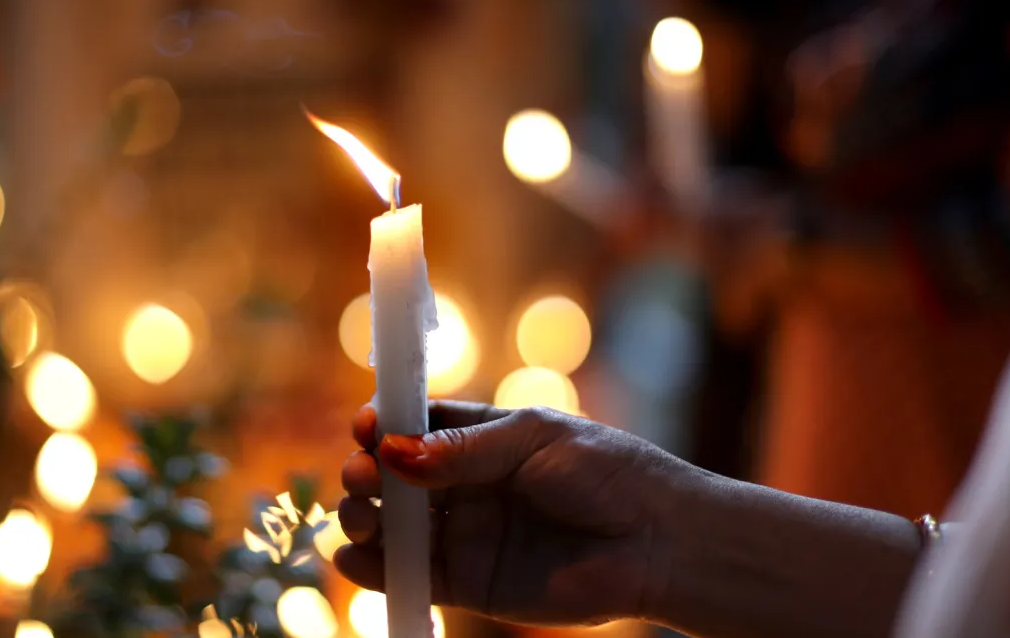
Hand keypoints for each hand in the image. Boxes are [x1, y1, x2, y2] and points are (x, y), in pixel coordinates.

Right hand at [334, 401, 688, 625]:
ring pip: (394, 527)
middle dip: (366, 474)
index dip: (384, 426)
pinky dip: (375, 569)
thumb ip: (462, 450)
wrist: (655, 541)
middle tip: (362, 477)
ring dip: (363, 519)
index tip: (365, 428)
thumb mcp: (531, 439)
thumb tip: (392, 451)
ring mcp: (465, 534)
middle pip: (393, 477)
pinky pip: (412, 575)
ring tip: (360, 517)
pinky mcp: (470, 583)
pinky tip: (354, 559)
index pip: (415, 426)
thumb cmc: (605, 473)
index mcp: (480, 438)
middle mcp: (465, 486)